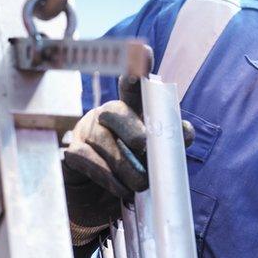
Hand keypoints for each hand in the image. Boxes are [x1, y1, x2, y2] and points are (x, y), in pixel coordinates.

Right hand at [62, 76, 193, 243]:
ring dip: (127, 166)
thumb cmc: (132, 173)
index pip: (135, 89)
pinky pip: (89, 160)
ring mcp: (86, 131)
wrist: (99, 202)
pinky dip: (108, 177)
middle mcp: (107, 115)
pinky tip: (120, 189)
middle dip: (135, 132)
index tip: (143, 55)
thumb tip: (185, 134)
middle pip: (118, 113)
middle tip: (148, 150)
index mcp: (132, 111)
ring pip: (106, 142)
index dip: (137, 72)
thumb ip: (171, 143)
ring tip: (140, 184)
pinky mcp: (72, 152)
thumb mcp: (155, 158)